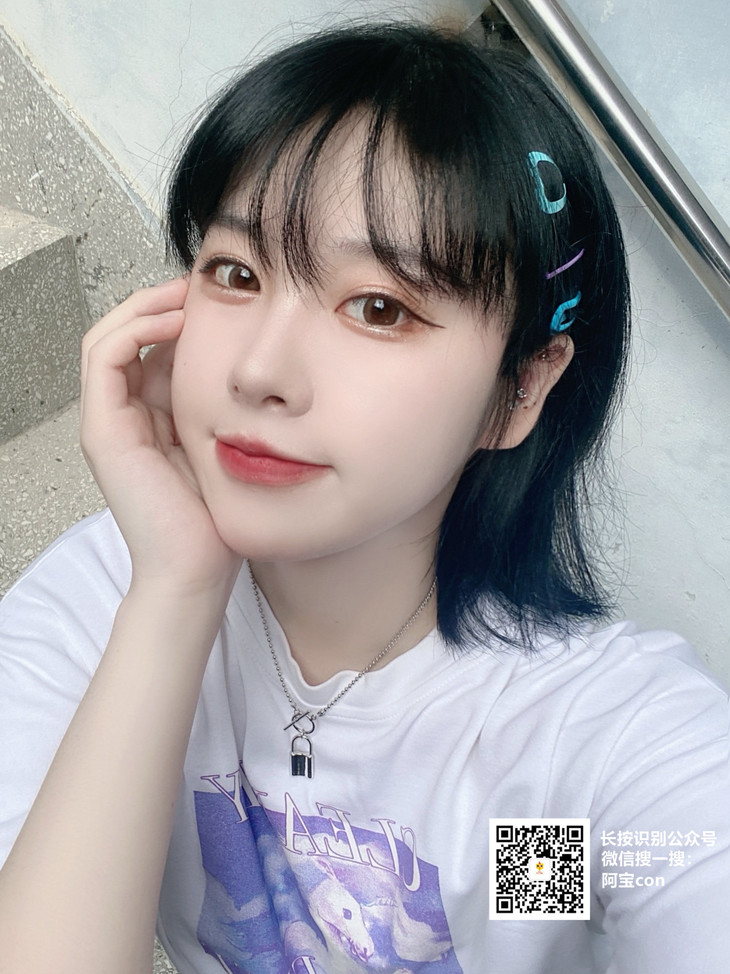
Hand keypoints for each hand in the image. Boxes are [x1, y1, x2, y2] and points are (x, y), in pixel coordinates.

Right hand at [80, 279, 241, 592]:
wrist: (197, 570)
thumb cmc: (218, 517)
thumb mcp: (227, 446)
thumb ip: (223, 408)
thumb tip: (246, 366)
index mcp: (150, 418)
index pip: (149, 347)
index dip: (177, 315)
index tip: (219, 299)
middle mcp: (122, 415)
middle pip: (125, 335)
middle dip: (160, 302)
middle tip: (200, 283)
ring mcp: (107, 422)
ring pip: (108, 336)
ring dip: (146, 306)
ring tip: (186, 293)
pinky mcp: (102, 430)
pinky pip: (105, 357)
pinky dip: (135, 329)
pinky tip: (176, 322)